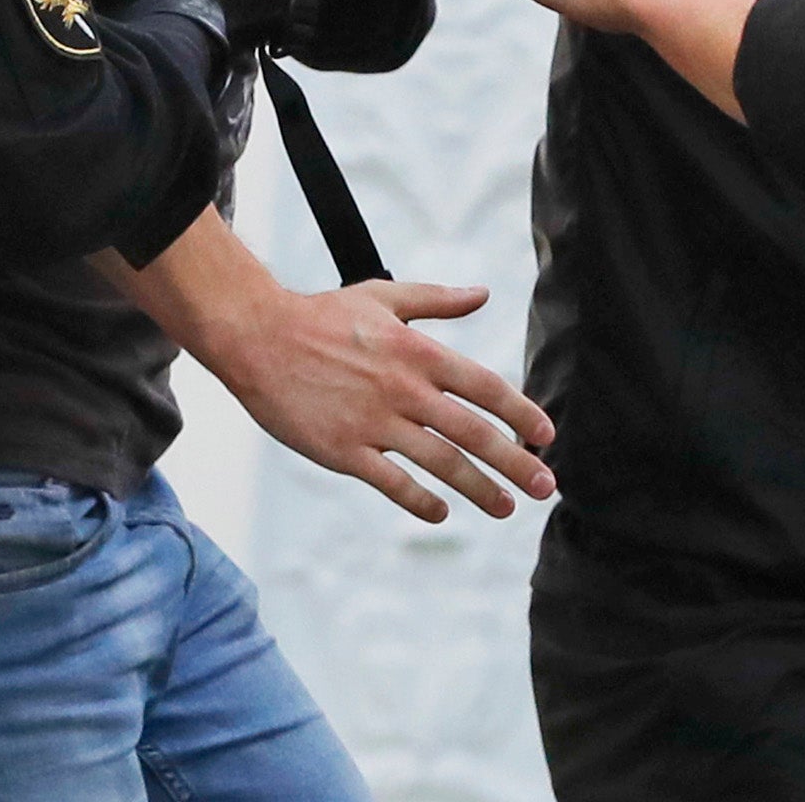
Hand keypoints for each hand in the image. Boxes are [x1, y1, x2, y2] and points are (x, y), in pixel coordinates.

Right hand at [210, 278, 556, 523]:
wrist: (258, 337)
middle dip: (515, 463)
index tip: (547, 436)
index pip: (485, 387)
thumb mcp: (384, 296)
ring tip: (505, 507)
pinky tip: (442, 512)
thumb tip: (482, 294)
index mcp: (418, 352)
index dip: (521, 413)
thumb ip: (437, 300)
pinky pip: (391, 482)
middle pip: (473, 432)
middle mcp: (404, 389)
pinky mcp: (343, 449)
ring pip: (440, 462)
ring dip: (479, 488)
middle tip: (545, 487)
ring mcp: (374, 422)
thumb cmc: (321, 315)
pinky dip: (420, 500)